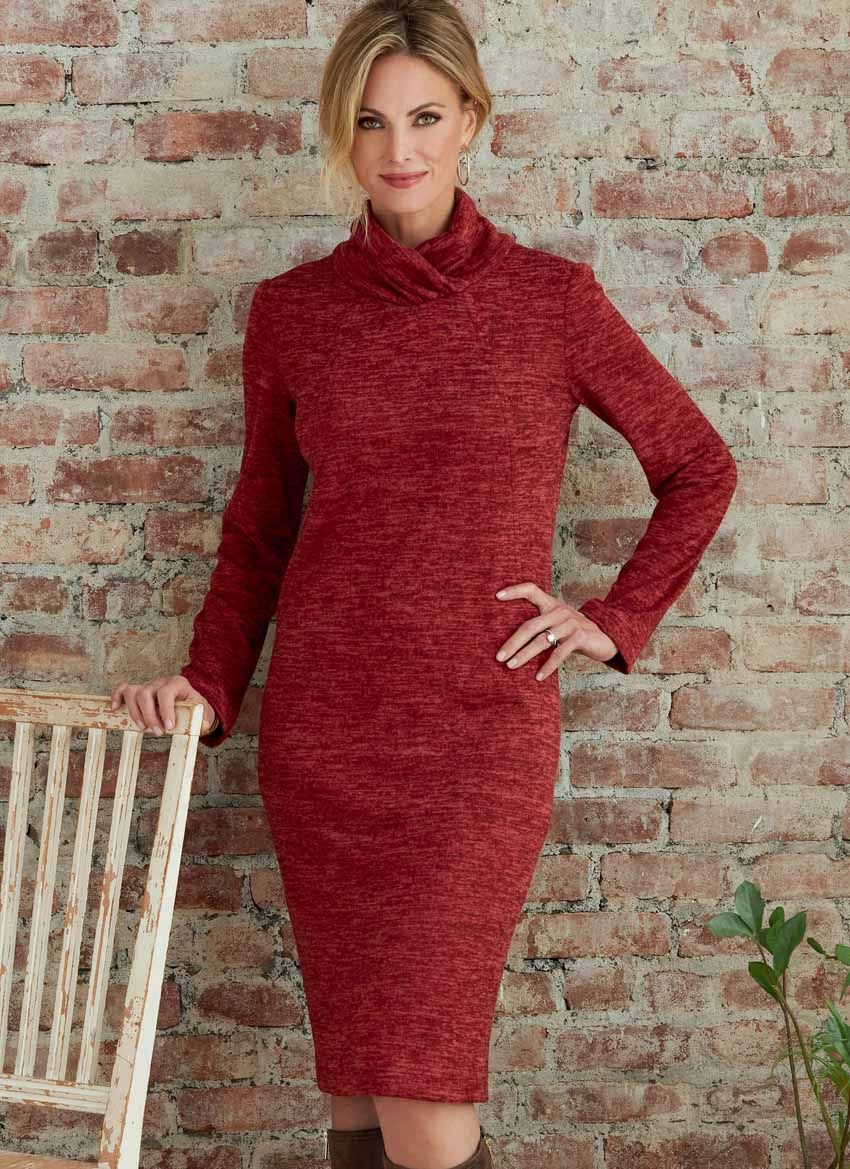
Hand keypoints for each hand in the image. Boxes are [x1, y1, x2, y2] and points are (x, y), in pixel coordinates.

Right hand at [109, 674, 217, 735]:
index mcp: (178, 683)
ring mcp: (148, 686)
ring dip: (135, 712)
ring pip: (133, 692)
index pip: (166, 692)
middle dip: (149, 716)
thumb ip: (203, 718)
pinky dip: (117, 697)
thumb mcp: (203, 712)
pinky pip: (124, 689)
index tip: (169, 727)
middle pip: (146, 694)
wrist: (192, 703)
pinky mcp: (139, 692)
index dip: (166, 710)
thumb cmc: (195, 708)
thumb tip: (201, 725)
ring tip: (143, 728)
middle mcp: (160, 682)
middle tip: (158, 732)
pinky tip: (115, 709)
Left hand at [495, 581, 618, 680]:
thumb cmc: (574, 632)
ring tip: (511, 666)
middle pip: (530, 625)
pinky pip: (559, 653)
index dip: (515, 591)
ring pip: (542, 640)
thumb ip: (540, 624)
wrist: (606, 637)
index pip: (531, 590)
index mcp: (551, 604)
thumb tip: (510, 642)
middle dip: (512, 642)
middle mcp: (559, 611)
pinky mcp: (580, 637)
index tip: (497, 596)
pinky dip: (548, 666)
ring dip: (524, 655)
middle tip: (499, 656)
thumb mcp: (557, 623)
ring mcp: (570, 624)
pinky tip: (538, 677)